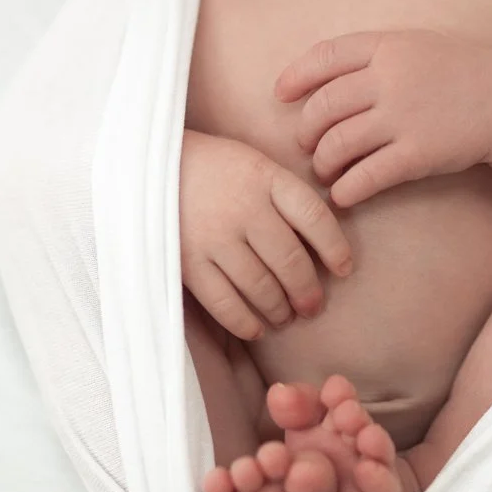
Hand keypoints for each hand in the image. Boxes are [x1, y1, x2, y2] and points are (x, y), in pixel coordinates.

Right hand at [178, 129, 352, 341]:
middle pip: (290, 260)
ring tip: (285, 316)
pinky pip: (224, 302)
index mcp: (266, 178)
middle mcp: (244, 208)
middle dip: (308, 290)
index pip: (315, 217)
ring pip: (261, 286)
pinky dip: (244, 322)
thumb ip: (284, 194)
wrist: (147, 164)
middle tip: (312, 305)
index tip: (344, 268)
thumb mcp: (254, 163)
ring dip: (279, 308)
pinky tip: (256, 329)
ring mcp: (215, 237)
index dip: (336, 248)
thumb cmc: (212, 166)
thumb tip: (319, 239)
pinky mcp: (187, 261)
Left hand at [274, 29, 491, 208]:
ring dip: (322, 163)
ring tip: (324, 171)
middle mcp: (391, 78)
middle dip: (306, 130)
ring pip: (337, 144)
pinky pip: (365, 176)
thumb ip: (374, 55)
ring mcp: (404, 116)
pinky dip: (346, 190)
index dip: (295, 77)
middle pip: (323, 106)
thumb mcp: (418, 46)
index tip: (281, 94)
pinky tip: (343, 195)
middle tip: (305, 145)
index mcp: (389, 47)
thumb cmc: (459, 74)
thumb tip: (320, 73)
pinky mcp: (418, 154)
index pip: (324, 56)